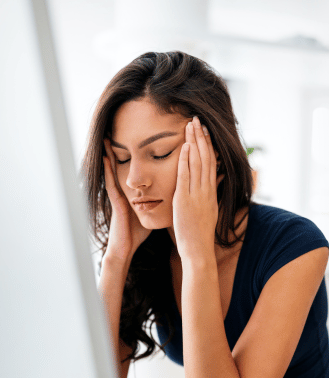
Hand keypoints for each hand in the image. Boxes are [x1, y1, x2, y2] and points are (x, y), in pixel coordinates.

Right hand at [103, 140, 152, 261]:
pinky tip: (105, 156)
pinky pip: (110, 181)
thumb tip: (175, 196)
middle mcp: (126, 189)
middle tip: (124, 130)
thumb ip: (160, 202)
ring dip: (112, 153)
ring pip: (116, 168)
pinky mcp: (115, 200)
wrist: (127, 247)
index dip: (142, 154)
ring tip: (109, 136)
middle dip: (126, 148)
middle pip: (127, 164)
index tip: (146, 138)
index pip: (139, 167)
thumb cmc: (138, 232)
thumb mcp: (150, 212)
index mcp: (136, 190)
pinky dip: (107, 168)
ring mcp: (119, 193)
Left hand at [172, 117, 224, 261]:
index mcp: (210, 193)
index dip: (207, 145)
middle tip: (197, 119)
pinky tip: (184, 147)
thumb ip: (206, 197)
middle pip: (205, 158)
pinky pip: (186, 177)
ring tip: (190, 125)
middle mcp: (206, 191)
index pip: (210, 163)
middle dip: (201, 137)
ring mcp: (196, 195)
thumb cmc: (199, 235)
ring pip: (197, 163)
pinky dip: (185, 160)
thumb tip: (210, 185)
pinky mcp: (185, 200)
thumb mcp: (206, 212)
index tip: (204, 131)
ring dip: (194, 142)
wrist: (199, 251)